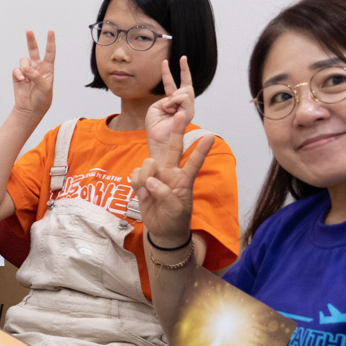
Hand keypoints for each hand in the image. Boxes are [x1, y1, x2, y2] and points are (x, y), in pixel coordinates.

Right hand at [11, 30, 56, 119]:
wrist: (30, 109)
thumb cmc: (42, 99)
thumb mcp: (45, 87)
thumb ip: (36, 76)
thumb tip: (25, 68)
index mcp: (47, 68)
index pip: (50, 52)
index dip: (50, 41)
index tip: (50, 31)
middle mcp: (37, 67)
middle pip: (34, 50)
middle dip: (31, 40)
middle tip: (29, 31)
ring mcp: (27, 71)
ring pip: (24, 60)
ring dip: (25, 67)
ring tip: (27, 77)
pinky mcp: (18, 75)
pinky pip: (17, 69)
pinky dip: (19, 74)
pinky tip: (22, 80)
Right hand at [130, 116, 211, 251]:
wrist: (162, 230)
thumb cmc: (174, 219)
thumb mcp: (175, 210)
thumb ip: (165, 194)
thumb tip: (151, 181)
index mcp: (183, 179)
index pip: (194, 162)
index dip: (201, 150)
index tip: (210, 136)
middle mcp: (170, 172)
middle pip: (173, 148)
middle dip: (176, 131)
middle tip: (181, 116)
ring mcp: (155, 175)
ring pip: (147, 163)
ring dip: (145, 176)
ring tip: (148, 192)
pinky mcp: (142, 181)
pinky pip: (135, 174)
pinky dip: (136, 184)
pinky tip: (142, 194)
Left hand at [144, 57, 194, 161]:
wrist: (158, 140)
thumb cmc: (155, 126)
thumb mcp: (156, 107)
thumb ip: (166, 98)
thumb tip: (177, 96)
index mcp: (172, 103)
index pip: (174, 84)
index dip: (172, 72)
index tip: (171, 60)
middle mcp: (182, 105)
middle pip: (187, 85)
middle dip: (185, 70)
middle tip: (183, 58)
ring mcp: (187, 109)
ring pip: (185, 92)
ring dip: (173, 97)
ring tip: (167, 107)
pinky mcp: (190, 113)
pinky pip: (183, 98)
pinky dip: (174, 101)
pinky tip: (170, 108)